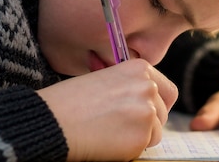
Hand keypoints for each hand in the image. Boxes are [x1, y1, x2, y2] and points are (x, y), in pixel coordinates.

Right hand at [37, 59, 177, 160]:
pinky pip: (143, 147)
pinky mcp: (141, 135)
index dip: (159, 106)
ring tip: (109, 133)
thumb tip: (148, 101)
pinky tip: (107, 142)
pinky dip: (129, 150)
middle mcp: (148, 87)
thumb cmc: (70, 101)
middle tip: (121, 128)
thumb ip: (130, 87)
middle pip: (162, 114)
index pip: (167, 92)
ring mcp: (147, 111)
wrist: (52, 121)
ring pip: (155, 132)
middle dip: (147, 124)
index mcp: (140, 69)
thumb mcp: (106, 80)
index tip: (148, 115)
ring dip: (138, 137)